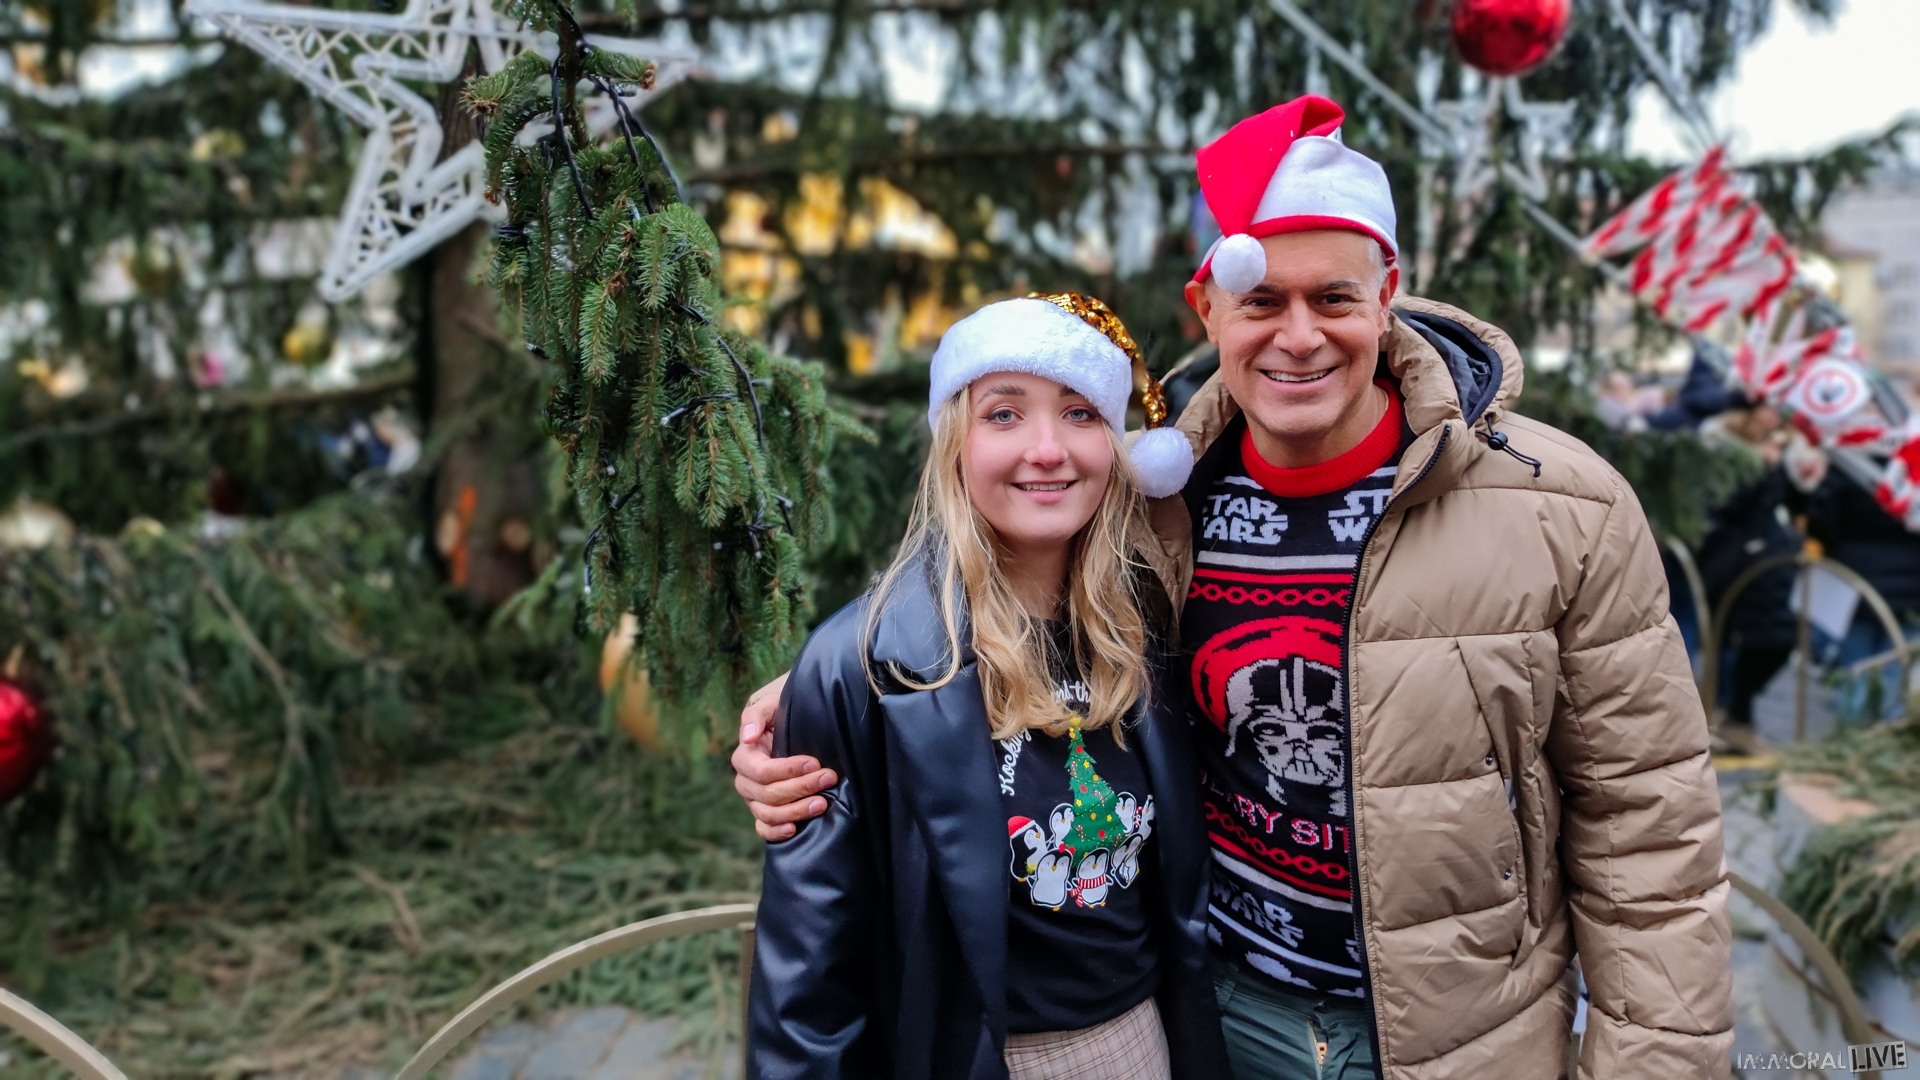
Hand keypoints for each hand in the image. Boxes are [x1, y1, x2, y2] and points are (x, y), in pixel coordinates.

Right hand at [731, 671, 836, 840]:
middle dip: (801, 788)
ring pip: (769, 814)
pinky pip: (764, 828)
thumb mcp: (770, 702)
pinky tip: (795, 828)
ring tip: (822, 803)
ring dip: (796, 811)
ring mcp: (754, 799)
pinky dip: (776, 832)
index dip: (788, 770)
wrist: (794, 718)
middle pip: (768, 794)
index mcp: (745, 755)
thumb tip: (747, 738)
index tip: (815, 763)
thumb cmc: (782, 709)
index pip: (762, 772)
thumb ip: (756, 715)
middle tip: (829, 778)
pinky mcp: (764, 811)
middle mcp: (745, 780)